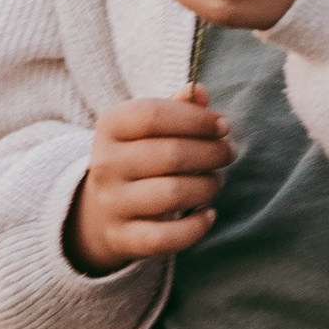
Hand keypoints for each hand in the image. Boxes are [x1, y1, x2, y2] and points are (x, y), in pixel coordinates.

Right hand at [68, 93, 234, 271]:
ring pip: (171, 194)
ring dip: (207, 186)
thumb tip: (198, 91)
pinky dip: (195, 227)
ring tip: (217, 180)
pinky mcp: (122, 237)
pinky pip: (165, 237)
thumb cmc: (138, 157)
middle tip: (228, 153)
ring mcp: (112, 203)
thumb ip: (175, 107)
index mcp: (110, 126)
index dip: (195, 119)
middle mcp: (105, 164)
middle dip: (211, 153)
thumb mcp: (147, 127)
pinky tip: (209, 214)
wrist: (99, 211)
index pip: (152, 115)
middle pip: (169, 155)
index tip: (223, 125)